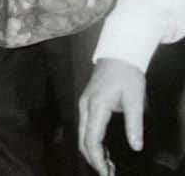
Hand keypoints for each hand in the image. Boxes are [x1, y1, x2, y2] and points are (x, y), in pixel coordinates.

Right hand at [78, 58, 145, 174]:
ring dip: (92, 152)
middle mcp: (85, 107)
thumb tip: (135, 146)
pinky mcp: (87, 104)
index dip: (97, 158)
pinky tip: (103, 150)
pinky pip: (85, 128)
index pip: (91, 139)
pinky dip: (92, 142)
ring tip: (108, 165)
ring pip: (82, 135)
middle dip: (93, 159)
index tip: (106, 172)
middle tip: (108, 173)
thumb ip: (134, 123)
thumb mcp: (135, 99)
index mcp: (96, 106)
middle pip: (82, 139)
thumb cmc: (127, 74)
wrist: (118, 54)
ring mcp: (84, 105)